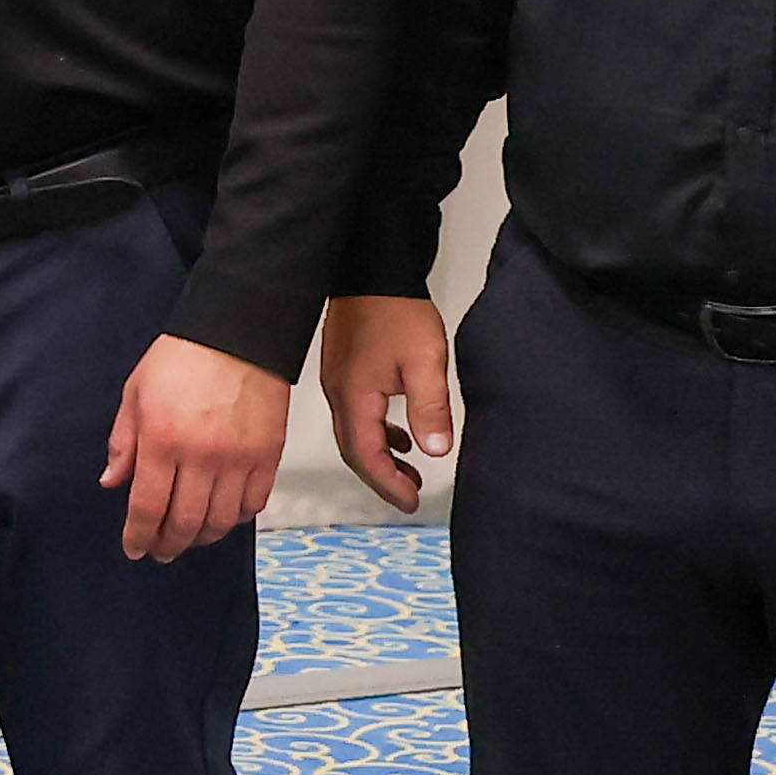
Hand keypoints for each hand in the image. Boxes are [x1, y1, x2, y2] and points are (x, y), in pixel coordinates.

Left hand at [103, 336, 294, 562]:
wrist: (238, 333)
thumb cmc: (182, 358)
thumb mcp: (135, 394)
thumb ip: (123, 443)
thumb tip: (112, 482)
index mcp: (163, 441)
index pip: (148, 508)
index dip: (139, 536)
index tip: (134, 548)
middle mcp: (202, 457)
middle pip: (186, 523)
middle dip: (169, 544)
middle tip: (160, 550)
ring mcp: (240, 459)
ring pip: (222, 521)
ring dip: (202, 537)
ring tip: (189, 538)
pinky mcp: (269, 456)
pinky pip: (254, 503)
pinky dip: (237, 518)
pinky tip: (223, 516)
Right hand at [318, 295, 452, 513]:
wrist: (371, 273)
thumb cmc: (397, 313)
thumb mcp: (425, 362)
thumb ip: (431, 408)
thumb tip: (437, 452)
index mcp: (355, 398)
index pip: (366, 455)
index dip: (388, 483)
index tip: (412, 501)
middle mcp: (339, 395)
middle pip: (355, 450)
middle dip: (382, 476)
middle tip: (410, 494)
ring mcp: (338, 384)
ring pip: (355, 434)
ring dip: (380, 456)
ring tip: (410, 470)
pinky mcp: (344, 373)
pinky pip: (356, 415)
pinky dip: (377, 433)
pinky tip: (399, 434)